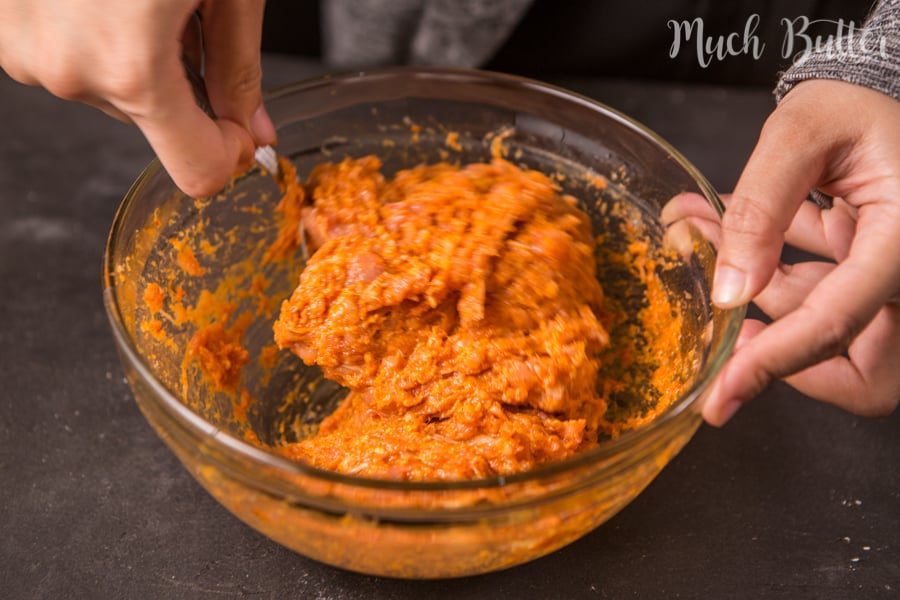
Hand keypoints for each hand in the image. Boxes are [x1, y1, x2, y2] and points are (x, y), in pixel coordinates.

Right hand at [0, 0, 275, 196]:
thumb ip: (239, 67)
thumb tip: (255, 133)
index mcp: (133, 68)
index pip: (199, 171)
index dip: (229, 150)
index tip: (238, 123)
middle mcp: (67, 71)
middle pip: (153, 122)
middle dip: (178, 83)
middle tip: (178, 12)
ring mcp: (20, 48)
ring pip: (108, 90)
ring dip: (134, 56)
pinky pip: (68, 59)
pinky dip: (93, 37)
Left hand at [694, 79, 899, 424]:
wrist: (885, 92)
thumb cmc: (859, 101)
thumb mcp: (804, 132)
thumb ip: (763, 207)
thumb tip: (731, 291)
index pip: (837, 322)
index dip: (775, 364)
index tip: (721, 397)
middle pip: (856, 363)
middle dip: (782, 350)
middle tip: (726, 326)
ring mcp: (890, 274)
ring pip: (821, 321)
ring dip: (756, 289)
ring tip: (698, 228)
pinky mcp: (870, 269)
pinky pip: (818, 291)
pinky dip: (770, 268)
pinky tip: (728, 224)